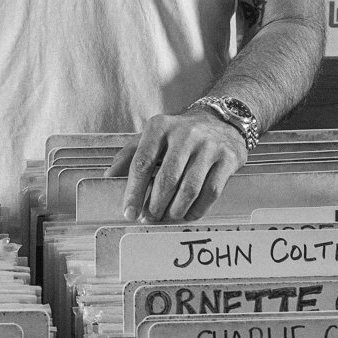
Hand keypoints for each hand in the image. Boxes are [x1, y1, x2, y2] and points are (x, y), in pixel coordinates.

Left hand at [114, 108, 249, 222]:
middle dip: (156, 205)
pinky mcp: (227, 158)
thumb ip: (130, 155)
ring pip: (189, 188)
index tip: (129, 212)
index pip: (142, 163)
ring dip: (176, 209)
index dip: (134, 192)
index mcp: (160, 127)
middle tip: (150, 218)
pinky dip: (198, 209)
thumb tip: (109, 177)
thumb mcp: (153, 135)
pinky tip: (188, 214)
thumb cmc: (180, 134)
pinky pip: (211, 191)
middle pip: (167, 179)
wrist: (221, 120)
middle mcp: (185, 134)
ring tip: (168, 217)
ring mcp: (208, 146)